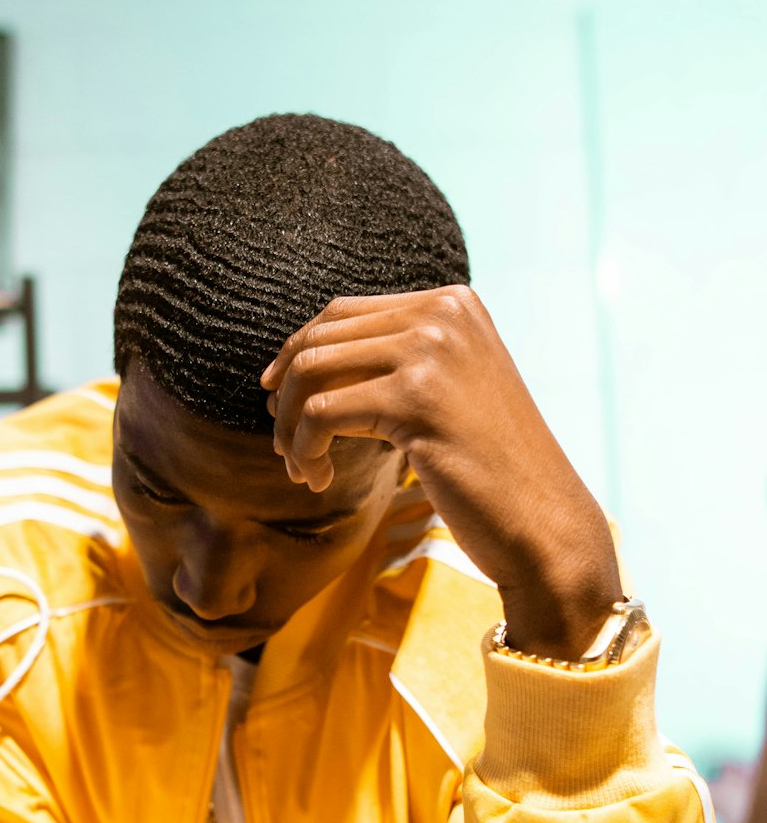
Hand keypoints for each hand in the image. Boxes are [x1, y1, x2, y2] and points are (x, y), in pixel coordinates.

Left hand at [262, 287, 622, 658]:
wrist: (542, 520)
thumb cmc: (491, 469)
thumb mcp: (447, 392)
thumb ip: (396, 362)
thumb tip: (299, 360)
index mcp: (452, 302)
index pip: (341, 312)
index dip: (297, 354)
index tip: (279, 401)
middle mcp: (443, 313)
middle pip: (319, 338)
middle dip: (288, 395)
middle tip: (285, 445)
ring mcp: (432, 350)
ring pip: (311, 372)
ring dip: (290, 427)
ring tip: (301, 467)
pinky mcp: (416, 396)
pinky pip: (321, 413)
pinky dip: (304, 448)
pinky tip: (317, 479)